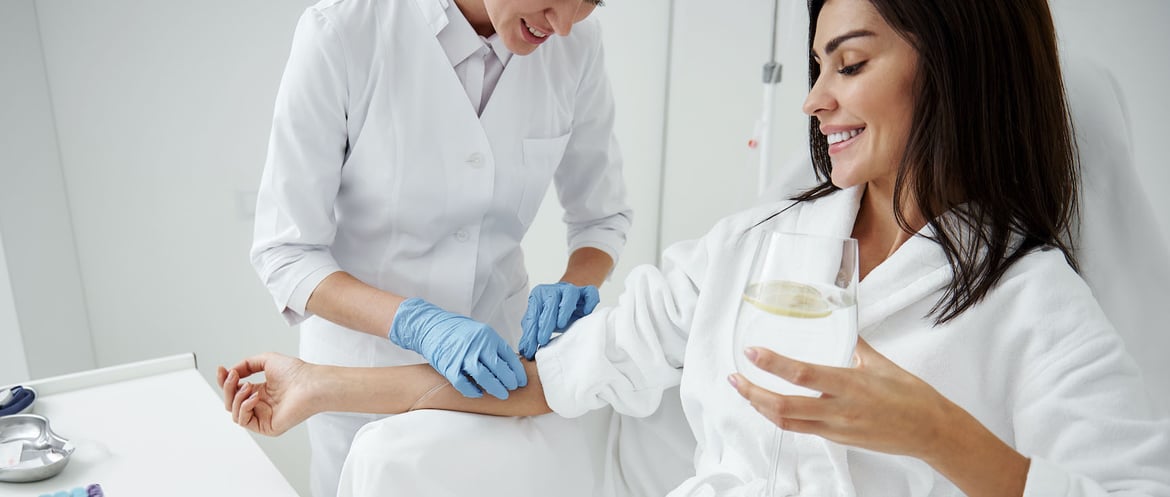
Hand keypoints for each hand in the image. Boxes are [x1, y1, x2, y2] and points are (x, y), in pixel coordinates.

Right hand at [217, 353, 317, 436]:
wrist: (311, 384)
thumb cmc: (296, 372)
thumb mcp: (266, 360)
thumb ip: (246, 364)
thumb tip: (231, 372)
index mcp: (261, 391)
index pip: (235, 390)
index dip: (225, 381)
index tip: (221, 369)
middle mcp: (261, 405)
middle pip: (231, 401)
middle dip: (228, 388)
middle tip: (233, 376)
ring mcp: (263, 417)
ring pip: (234, 412)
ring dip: (236, 397)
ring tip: (248, 386)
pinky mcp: (267, 427)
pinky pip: (244, 421)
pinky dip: (244, 407)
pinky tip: (254, 397)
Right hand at [389, 298, 525, 398]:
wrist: (431, 326)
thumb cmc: (456, 330)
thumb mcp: (480, 331)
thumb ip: (492, 346)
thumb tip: (509, 365)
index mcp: (487, 336)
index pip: (508, 356)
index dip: (517, 371)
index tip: (521, 380)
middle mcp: (477, 345)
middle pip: (498, 368)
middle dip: (509, 381)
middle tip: (512, 388)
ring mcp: (463, 356)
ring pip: (484, 377)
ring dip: (495, 388)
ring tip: (502, 394)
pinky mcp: (449, 366)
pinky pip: (464, 384)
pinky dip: (473, 391)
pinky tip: (479, 394)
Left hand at [518, 282, 599, 358]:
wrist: (568, 301)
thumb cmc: (552, 313)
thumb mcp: (539, 323)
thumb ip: (531, 334)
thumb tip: (525, 350)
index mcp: (539, 295)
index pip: (534, 312)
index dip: (531, 331)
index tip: (531, 346)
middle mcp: (555, 290)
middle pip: (550, 301)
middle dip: (546, 321)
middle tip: (542, 339)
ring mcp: (571, 290)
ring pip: (570, 293)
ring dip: (565, 309)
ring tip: (561, 325)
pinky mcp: (586, 292)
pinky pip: (590, 292)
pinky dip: (590, 301)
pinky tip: (586, 312)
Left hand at [728, 339, 955, 458]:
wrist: (931, 431)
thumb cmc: (911, 396)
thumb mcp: (880, 363)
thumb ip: (854, 344)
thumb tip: (840, 323)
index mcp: (850, 385)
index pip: (802, 374)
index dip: (772, 364)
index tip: (752, 352)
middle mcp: (839, 410)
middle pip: (783, 407)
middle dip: (753, 393)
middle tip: (734, 378)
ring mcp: (837, 429)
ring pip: (787, 423)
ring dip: (761, 407)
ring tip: (745, 391)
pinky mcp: (838, 440)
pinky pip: (800, 430)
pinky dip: (780, 417)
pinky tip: (770, 405)